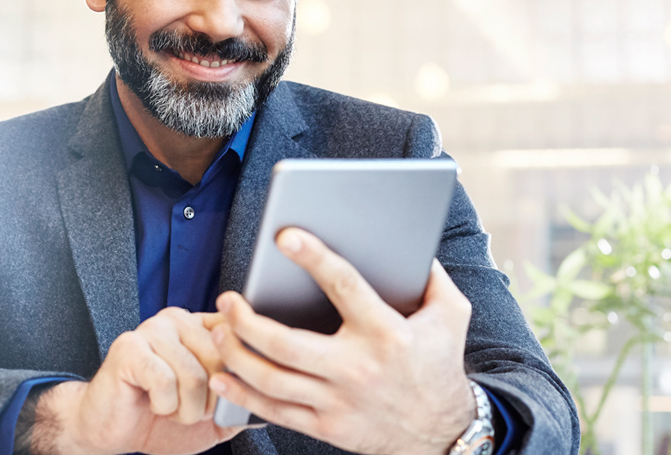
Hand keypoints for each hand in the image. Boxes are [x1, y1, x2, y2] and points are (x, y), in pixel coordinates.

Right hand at [34, 307, 244, 454]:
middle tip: (189, 409)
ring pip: (195, 374)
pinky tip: (152, 403)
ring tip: (170, 409)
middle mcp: (179, 320)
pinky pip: (165, 381)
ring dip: (186, 409)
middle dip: (210, 400)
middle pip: (221, 359)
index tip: (228, 391)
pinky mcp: (129, 347)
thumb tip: (274, 408)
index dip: (241, 372)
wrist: (111, 430)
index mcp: (201, 327)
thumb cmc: (159, 418)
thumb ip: (240, 404)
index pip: (239, 335)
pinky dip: (164, 406)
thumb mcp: (211, 416)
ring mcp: (152, 329)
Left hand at [208, 227, 476, 454]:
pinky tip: (224, 375)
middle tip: (227, 299)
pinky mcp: (328, 428)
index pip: (344, 286)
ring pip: (273, 380)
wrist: (443, 434)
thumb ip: (432, 277)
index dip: (313, 258)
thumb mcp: (451, 315)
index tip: (284, 237)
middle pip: (287, 344)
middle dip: (247, 321)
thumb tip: (412, 242)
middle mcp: (358, 368)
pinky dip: (243, 394)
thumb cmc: (441, 365)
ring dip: (237, 355)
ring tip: (220, 330)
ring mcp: (339, 402)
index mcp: (386, 332)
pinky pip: (276, 412)